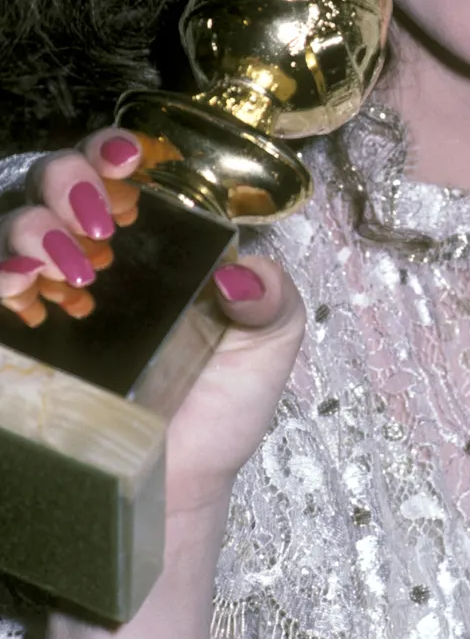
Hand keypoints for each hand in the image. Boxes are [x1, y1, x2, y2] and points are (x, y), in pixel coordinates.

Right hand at [0, 128, 305, 525]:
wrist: (177, 487)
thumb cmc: (217, 411)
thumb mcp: (266, 344)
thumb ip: (273, 299)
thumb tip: (244, 276)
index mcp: (147, 246)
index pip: (114, 172)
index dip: (111, 151)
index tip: (129, 160)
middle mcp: (88, 260)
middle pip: (52, 184)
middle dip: (67, 178)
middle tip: (97, 217)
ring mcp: (43, 299)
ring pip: (11, 227)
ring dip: (32, 228)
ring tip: (67, 264)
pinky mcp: (13, 344)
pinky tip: (18, 287)